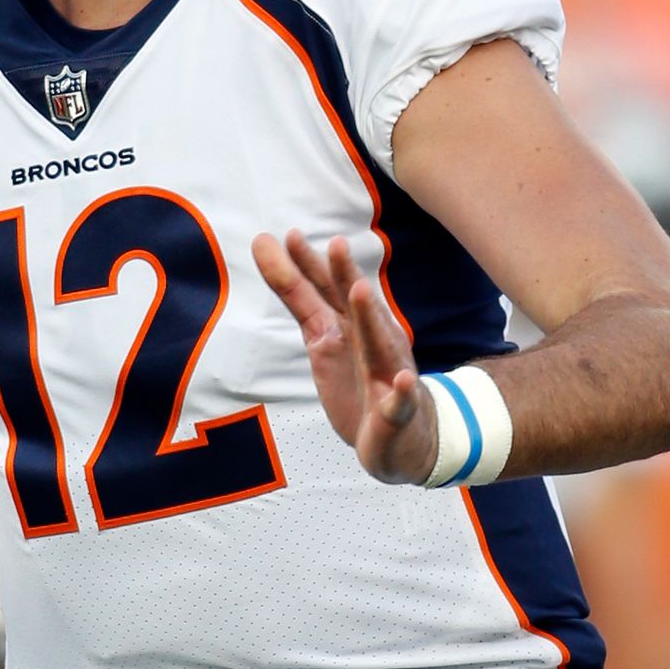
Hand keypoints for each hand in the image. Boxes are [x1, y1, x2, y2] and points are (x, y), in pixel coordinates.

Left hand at [252, 230, 436, 483]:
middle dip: (345, 275)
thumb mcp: (321, 335)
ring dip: (370, 318)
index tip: (290, 235)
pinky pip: (400, 401)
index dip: (308, 264)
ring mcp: (387, 372)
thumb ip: (297, 294)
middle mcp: (370, 339)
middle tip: (335, 244)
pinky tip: (400, 381)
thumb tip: (265, 243)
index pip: (324, 290)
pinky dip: (401, 391)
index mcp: (347, 324)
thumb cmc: (359, 376)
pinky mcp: (398, 409)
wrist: (404, 432)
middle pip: (354, 305)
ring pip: (380, 343)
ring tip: (359, 291)